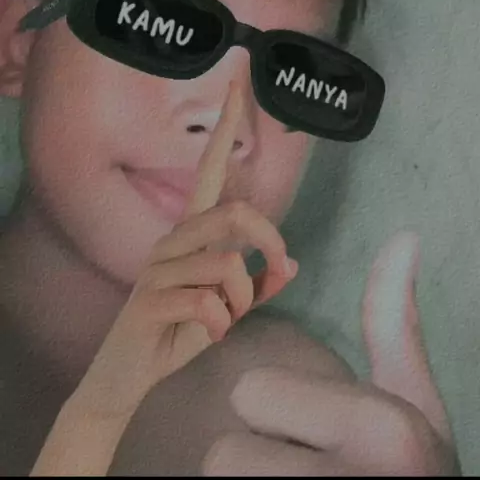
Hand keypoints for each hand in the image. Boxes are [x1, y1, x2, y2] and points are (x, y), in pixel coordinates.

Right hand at [70, 82, 296, 421]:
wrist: (128, 373)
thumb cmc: (181, 329)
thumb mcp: (228, 306)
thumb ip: (257, 283)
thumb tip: (289, 265)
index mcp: (192, 231)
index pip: (212, 167)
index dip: (226, 124)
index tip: (239, 80)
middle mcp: (174, 239)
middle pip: (234, 213)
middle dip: (269, 241)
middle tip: (280, 267)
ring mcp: (158, 268)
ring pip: (227, 264)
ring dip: (242, 299)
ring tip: (225, 318)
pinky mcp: (149, 300)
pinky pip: (208, 304)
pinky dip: (221, 326)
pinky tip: (206, 335)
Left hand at [203, 232, 458, 475]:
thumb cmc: (411, 473)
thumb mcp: (413, 403)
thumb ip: (394, 324)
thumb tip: (402, 236)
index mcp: (379, 430)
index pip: (249, 394)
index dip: (275, 416)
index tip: (316, 439)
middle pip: (222, 457)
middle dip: (253, 464)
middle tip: (300, 478)